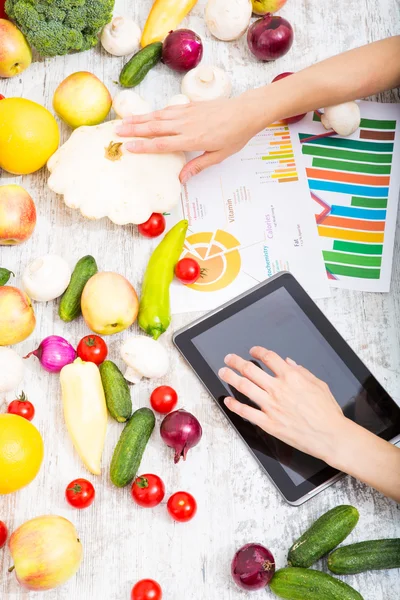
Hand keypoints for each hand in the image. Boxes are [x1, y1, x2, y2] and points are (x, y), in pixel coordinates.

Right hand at [115, 95, 261, 182]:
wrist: (245, 112)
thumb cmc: (234, 136)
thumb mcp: (218, 156)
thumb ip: (197, 165)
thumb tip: (181, 179)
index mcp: (192, 139)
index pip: (162, 144)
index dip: (144, 146)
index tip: (128, 148)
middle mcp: (186, 125)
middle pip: (155, 127)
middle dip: (134, 130)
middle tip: (116, 132)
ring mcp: (187, 113)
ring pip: (158, 116)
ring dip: (139, 119)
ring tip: (123, 121)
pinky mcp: (190, 106)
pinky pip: (168, 109)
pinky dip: (154, 112)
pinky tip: (145, 115)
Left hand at [218, 347, 345, 464]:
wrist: (331, 436)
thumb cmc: (328, 412)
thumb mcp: (319, 384)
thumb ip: (302, 371)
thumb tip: (288, 362)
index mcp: (292, 377)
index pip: (269, 357)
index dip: (258, 351)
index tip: (252, 351)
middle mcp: (278, 389)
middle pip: (250, 370)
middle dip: (236, 361)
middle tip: (229, 358)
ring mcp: (271, 406)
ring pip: (244, 387)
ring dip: (230, 377)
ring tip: (223, 372)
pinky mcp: (268, 423)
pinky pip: (246, 412)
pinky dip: (234, 405)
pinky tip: (228, 400)